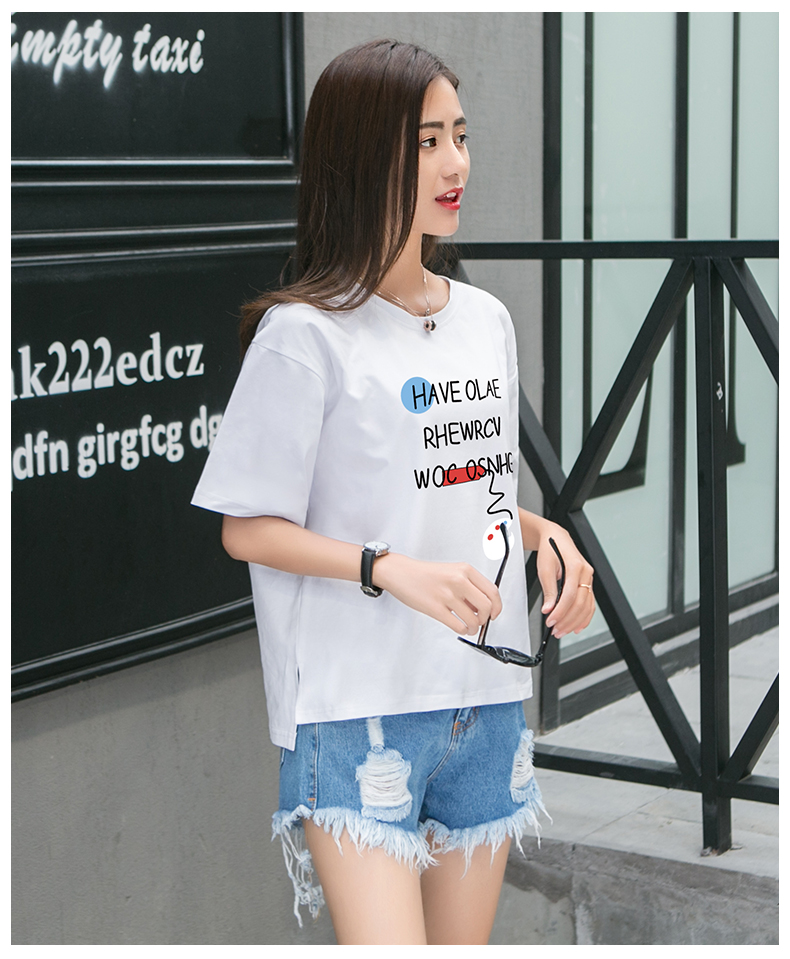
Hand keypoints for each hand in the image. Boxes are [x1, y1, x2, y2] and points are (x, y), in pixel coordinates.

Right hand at [373, 552, 501, 635]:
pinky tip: (459, 627)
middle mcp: (458, 580)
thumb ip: (468, 587)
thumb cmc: (425, 574)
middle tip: (480, 621)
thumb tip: (483, 607)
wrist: (400, 573)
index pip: (492, 591)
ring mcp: (447, 595)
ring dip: (474, 628)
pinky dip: (463, 630)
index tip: (494, 614)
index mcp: (465, 570)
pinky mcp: (435, 608)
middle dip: (486, 618)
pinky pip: (458, 626)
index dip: (497, 606)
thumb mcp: (452, 572)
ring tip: (469, 627)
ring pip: (473, 619)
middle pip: (486, 606)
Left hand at [537, 525, 594, 637]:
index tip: (550, 620)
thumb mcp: (544, 568)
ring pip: (587, 606)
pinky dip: (584, 617)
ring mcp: (588, 579)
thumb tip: (548, 609)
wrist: (555, 538)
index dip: (560, 611)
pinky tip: (577, 626)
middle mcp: (586, 573)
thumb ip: (548, 590)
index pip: (570, 596)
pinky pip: (589, 604)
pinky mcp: (587, 583)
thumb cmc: (550, 549)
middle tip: (555, 630)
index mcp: (575, 567)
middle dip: (567, 620)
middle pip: (580, 604)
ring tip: (563, 630)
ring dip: (575, 622)